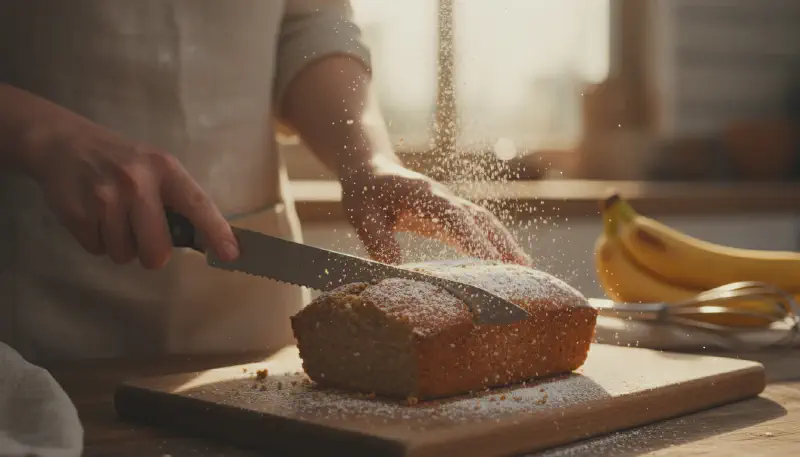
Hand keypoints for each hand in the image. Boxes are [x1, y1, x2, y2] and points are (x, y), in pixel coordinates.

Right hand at [25, 119, 238, 268]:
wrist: (63, 143)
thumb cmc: (121, 161)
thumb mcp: (156, 168)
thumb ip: (178, 201)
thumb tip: (208, 241)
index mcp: (165, 169)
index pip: (197, 204)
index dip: (216, 232)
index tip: (231, 254)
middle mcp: (137, 182)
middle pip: (157, 249)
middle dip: (152, 253)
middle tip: (142, 234)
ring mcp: (104, 198)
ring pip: (123, 254)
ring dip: (120, 244)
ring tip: (112, 216)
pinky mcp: (77, 212)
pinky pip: (96, 249)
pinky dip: (96, 240)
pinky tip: (93, 215)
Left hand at [341, 162, 531, 265]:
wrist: (370, 170)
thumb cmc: (365, 192)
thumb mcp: (361, 214)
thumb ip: (377, 238)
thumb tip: (395, 269)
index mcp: (422, 194)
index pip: (453, 216)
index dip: (472, 237)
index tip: (489, 261)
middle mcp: (443, 197)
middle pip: (479, 219)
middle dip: (500, 244)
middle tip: (520, 271)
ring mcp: (450, 206)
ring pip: (484, 223)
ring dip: (504, 244)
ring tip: (526, 270)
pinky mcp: (450, 217)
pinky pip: (478, 229)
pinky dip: (495, 245)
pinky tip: (511, 264)